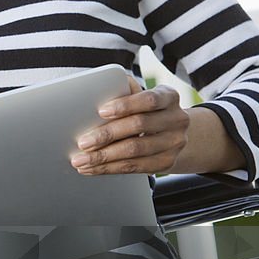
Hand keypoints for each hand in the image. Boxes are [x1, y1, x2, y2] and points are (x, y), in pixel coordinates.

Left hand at [70, 77, 189, 174]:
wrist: (174, 134)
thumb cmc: (149, 111)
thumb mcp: (142, 97)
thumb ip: (125, 91)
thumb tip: (99, 90)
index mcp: (169, 97)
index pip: (148, 100)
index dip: (125, 105)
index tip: (101, 111)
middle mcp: (176, 120)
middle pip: (138, 126)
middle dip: (107, 135)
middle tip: (83, 142)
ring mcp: (174, 143)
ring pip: (135, 151)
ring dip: (104, 157)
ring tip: (82, 160)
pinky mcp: (166, 163)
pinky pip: (134, 167)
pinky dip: (110, 168)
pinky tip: (94, 168)